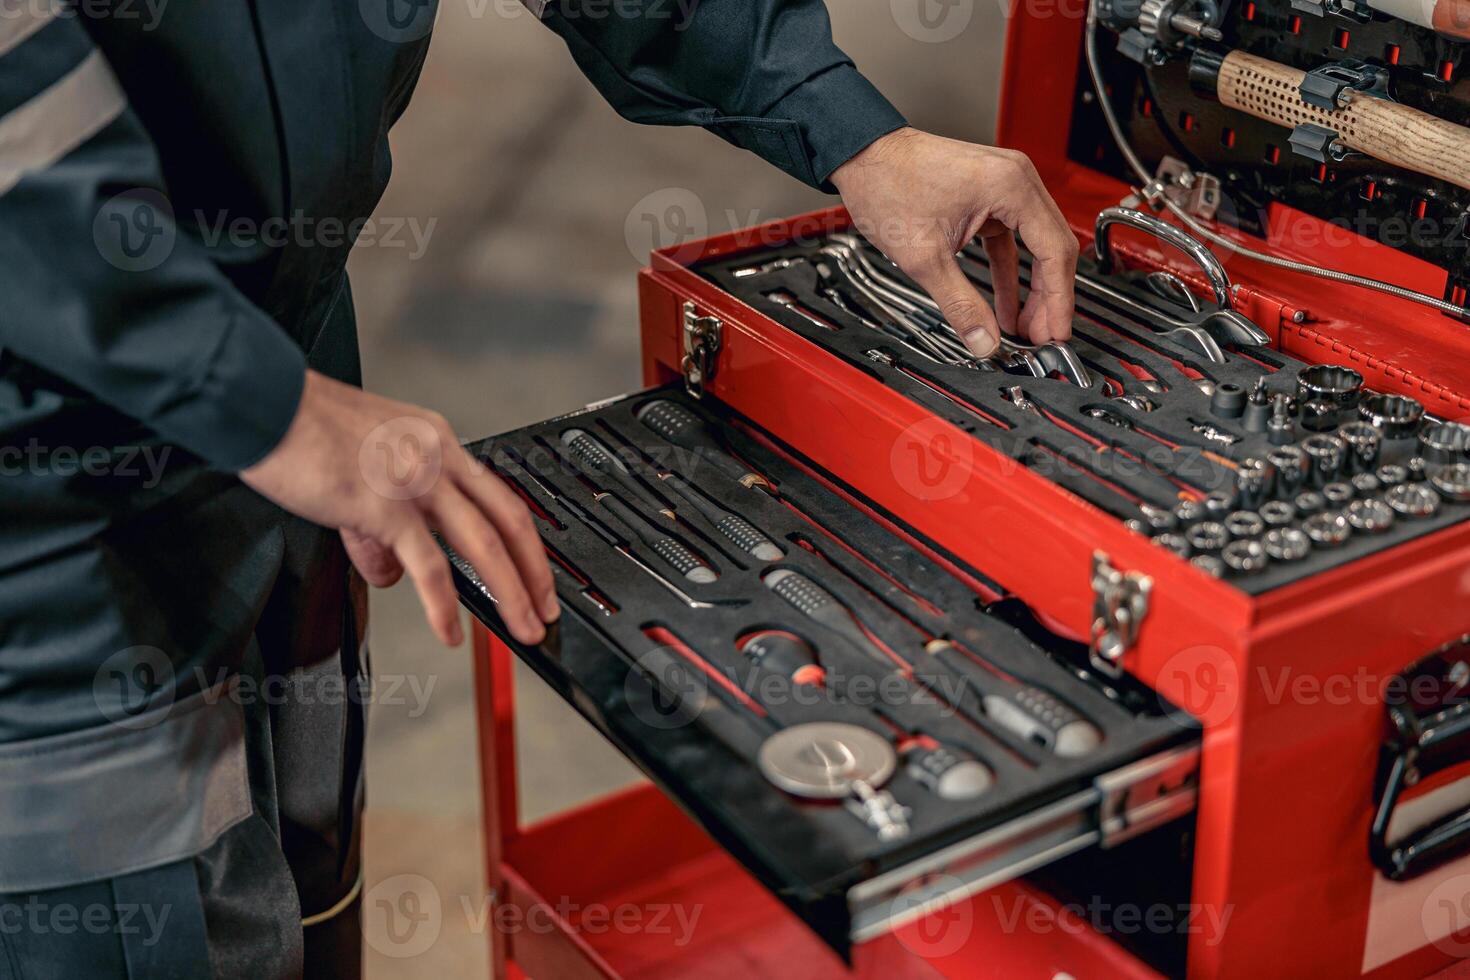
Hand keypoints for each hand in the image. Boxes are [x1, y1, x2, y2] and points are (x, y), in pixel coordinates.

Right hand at [241, 370, 556, 646]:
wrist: (264, 401)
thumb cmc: (301, 426)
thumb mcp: (360, 470)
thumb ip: (381, 526)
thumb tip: (394, 574)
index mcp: (436, 440)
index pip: (497, 494)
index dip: (524, 537)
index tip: (534, 568)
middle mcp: (437, 457)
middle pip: (508, 521)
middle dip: (536, 571)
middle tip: (547, 608)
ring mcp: (415, 482)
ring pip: (483, 545)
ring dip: (511, 593)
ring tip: (523, 627)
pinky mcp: (384, 507)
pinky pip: (428, 566)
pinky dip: (444, 606)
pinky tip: (450, 632)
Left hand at [830, 127, 1077, 356]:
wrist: (862, 155)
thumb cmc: (887, 183)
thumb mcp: (924, 257)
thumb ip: (959, 304)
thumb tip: (984, 340)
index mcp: (1010, 186)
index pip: (1054, 252)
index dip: (1059, 300)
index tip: (1056, 332)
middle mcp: (1015, 180)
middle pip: (1051, 249)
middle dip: (1048, 298)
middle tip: (1041, 338)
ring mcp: (1004, 187)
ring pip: (1034, 246)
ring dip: (1030, 288)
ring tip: (1025, 329)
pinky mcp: (988, 197)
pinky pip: (1011, 240)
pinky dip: (1009, 272)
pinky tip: (1006, 305)